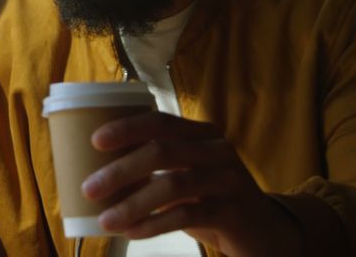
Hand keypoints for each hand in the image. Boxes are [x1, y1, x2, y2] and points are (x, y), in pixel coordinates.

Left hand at [82, 112, 301, 256]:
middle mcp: (218, 151)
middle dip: (120, 170)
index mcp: (203, 134)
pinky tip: (133, 232)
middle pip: (162, 151)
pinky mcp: (234, 212)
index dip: (127, 128)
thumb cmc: (213, 201)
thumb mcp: (186, 178)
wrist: (266, 234)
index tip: (95, 141)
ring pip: (173, 184)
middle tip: (89, 188)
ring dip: (133, 203)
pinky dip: (154, 224)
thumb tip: (98, 172)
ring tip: (105, 219)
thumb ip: (156, 169)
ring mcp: (229, 180)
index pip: (161, 122)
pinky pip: (187, 215)